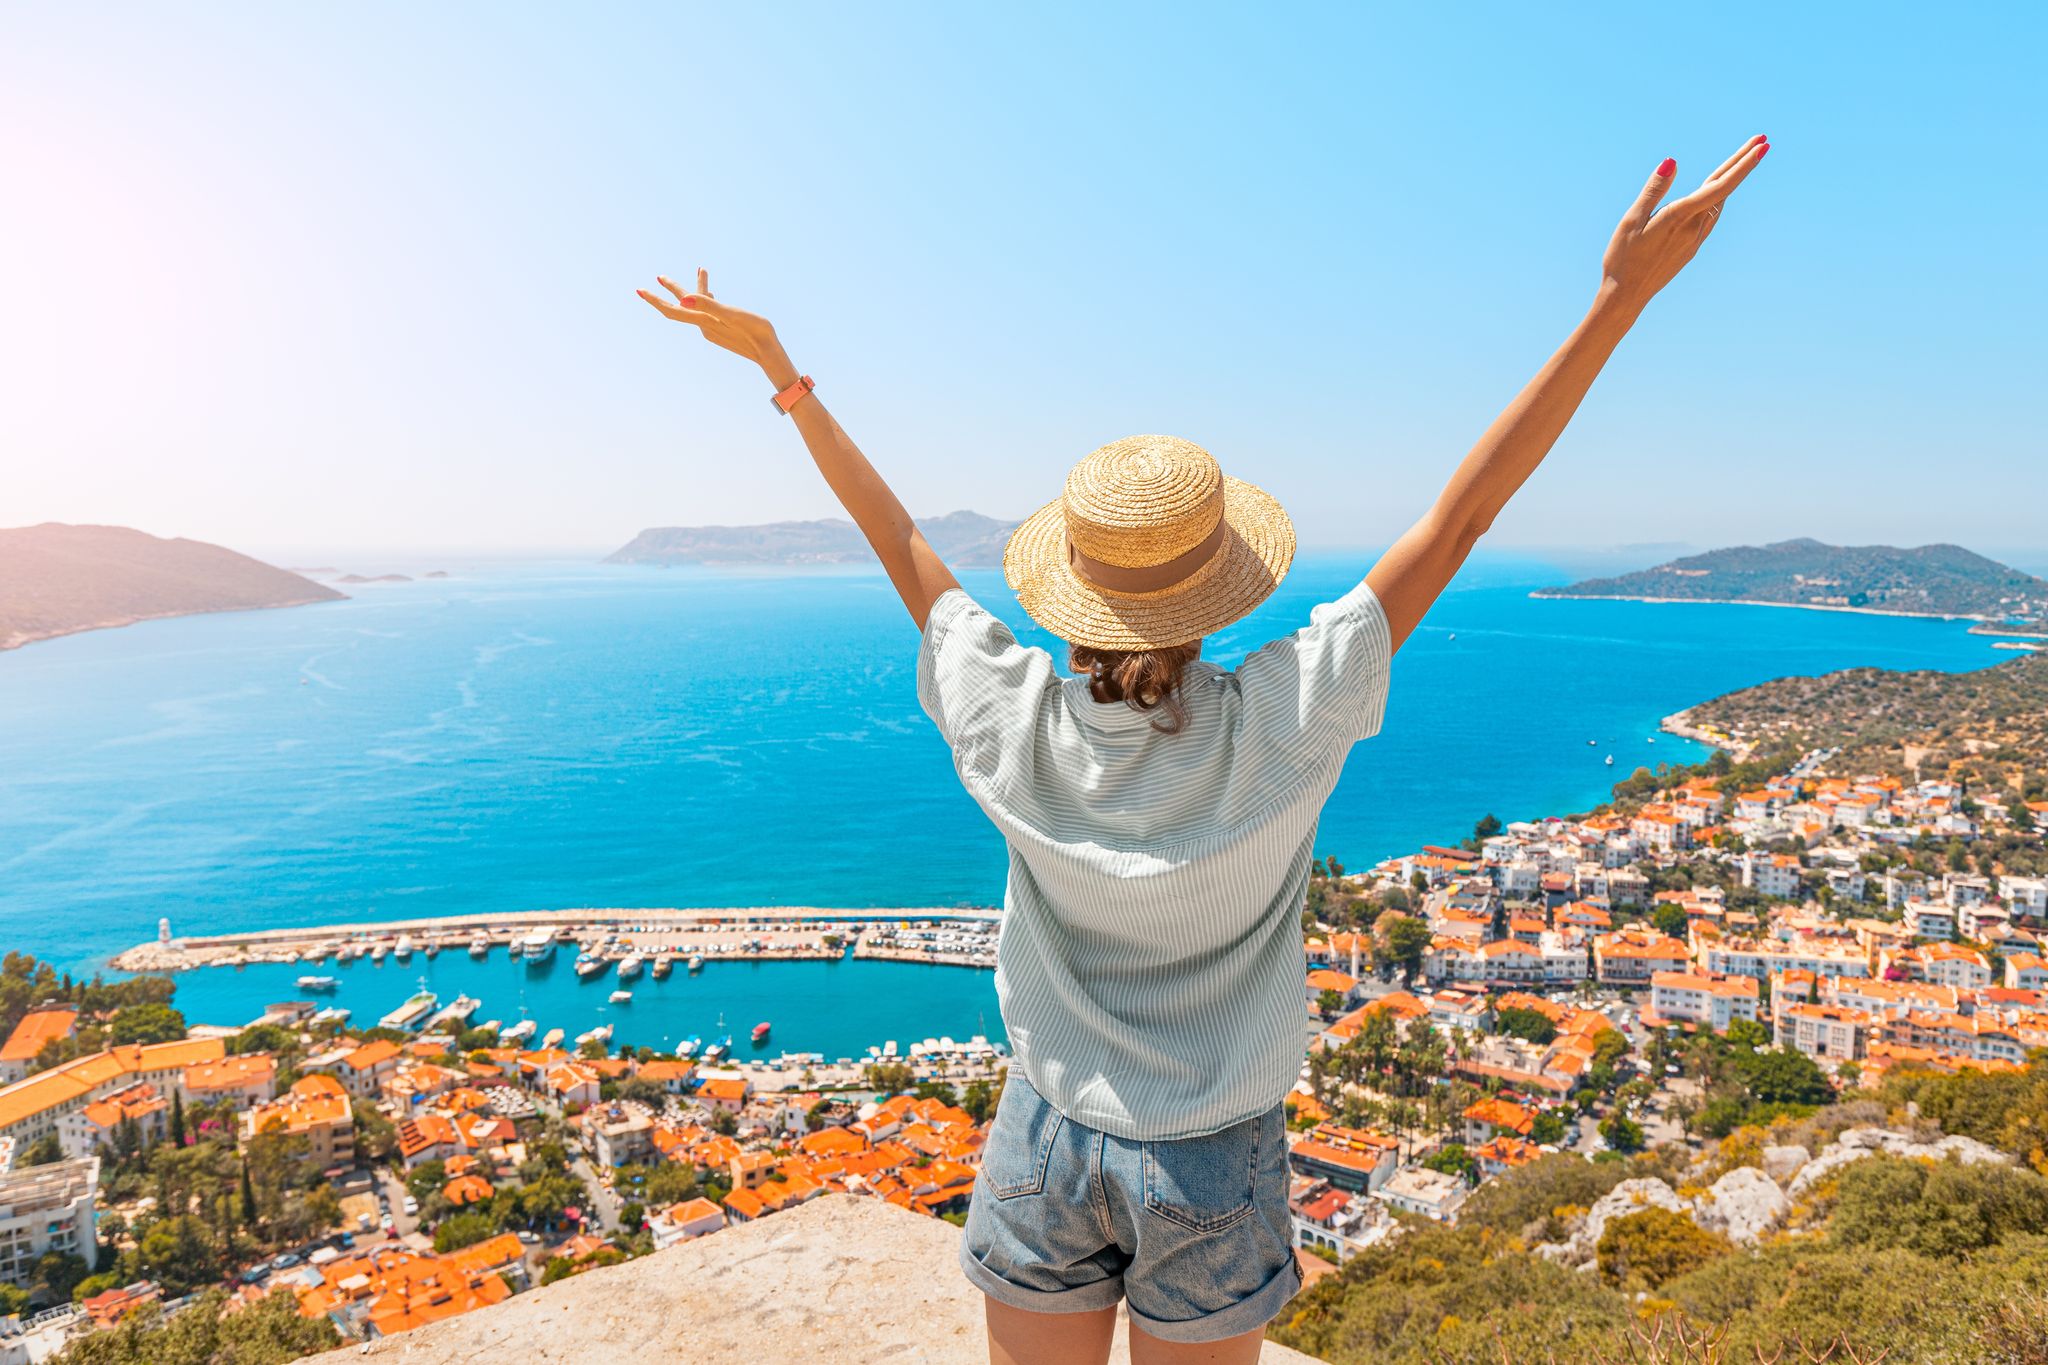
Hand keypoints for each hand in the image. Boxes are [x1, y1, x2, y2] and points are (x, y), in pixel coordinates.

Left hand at [636, 269, 794, 382]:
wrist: (768, 353)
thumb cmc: (755, 331)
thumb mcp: (732, 314)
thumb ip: (708, 304)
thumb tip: (683, 299)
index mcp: (703, 320)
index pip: (673, 309)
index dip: (655, 299)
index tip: (639, 290)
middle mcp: (704, 325)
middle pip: (681, 306)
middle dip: (671, 289)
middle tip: (659, 276)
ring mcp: (712, 328)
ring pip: (698, 305)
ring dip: (697, 288)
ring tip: (701, 271)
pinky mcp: (721, 329)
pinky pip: (708, 310)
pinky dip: (707, 296)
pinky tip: (712, 292)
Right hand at [1600, 135, 1768, 310]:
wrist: (1626, 295)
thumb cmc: (1623, 257)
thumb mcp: (1632, 220)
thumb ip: (1654, 190)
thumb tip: (1671, 162)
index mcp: (1680, 216)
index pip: (1720, 185)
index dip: (1743, 164)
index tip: (1762, 145)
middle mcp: (1694, 227)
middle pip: (1725, 189)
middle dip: (1745, 163)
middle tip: (1763, 141)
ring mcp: (1695, 239)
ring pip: (1720, 203)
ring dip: (1732, 180)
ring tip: (1743, 160)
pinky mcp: (1691, 248)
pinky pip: (1711, 217)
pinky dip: (1720, 198)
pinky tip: (1719, 194)